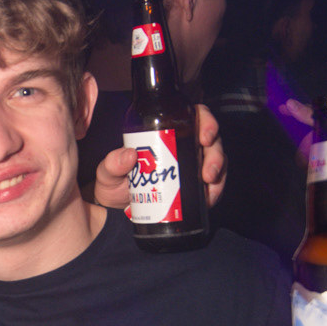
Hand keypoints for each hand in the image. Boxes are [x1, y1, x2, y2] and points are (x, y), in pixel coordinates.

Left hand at [94, 103, 225, 212]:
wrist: (118, 209)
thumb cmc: (115, 182)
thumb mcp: (109, 172)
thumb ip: (112, 163)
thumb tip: (129, 155)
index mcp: (166, 131)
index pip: (194, 116)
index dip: (206, 121)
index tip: (204, 137)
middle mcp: (184, 144)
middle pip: (210, 139)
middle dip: (215, 152)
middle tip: (208, 170)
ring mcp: (192, 165)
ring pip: (216, 160)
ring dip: (218, 171)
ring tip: (208, 183)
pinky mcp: (196, 186)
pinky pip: (213, 184)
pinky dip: (215, 190)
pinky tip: (209, 197)